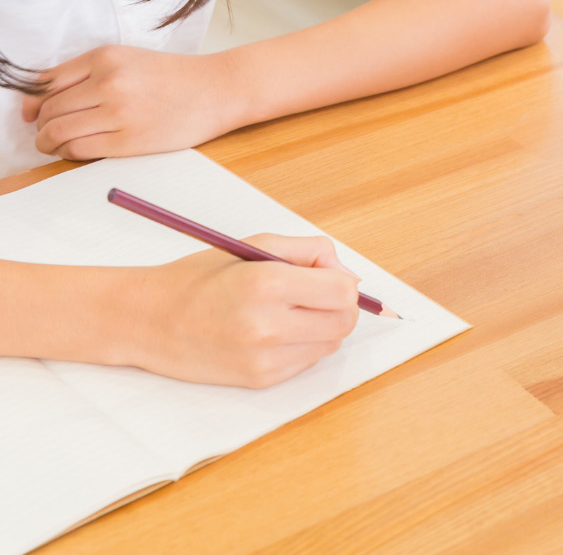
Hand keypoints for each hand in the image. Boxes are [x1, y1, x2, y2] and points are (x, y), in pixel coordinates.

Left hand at [21, 45, 236, 158]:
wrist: (218, 90)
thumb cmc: (175, 77)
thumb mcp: (129, 60)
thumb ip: (87, 75)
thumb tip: (36, 104)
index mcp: (105, 57)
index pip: (46, 82)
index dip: (33, 102)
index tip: (33, 113)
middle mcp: (108, 81)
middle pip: (48, 109)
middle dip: (41, 124)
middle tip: (48, 131)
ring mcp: (118, 111)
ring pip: (57, 132)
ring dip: (48, 142)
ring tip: (56, 144)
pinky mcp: (128, 140)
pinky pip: (78, 150)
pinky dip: (67, 154)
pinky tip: (76, 150)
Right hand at [123, 234, 359, 386]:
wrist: (149, 320)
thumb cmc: (202, 276)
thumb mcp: (256, 245)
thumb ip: (310, 252)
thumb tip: (348, 273)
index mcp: (267, 284)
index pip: (343, 291)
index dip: (344, 280)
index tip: (328, 274)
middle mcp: (267, 326)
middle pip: (344, 322)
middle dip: (340, 304)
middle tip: (317, 291)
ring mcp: (263, 359)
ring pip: (331, 344)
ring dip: (323, 325)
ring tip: (291, 309)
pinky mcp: (259, 381)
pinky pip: (307, 362)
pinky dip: (304, 344)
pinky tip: (276, 330)